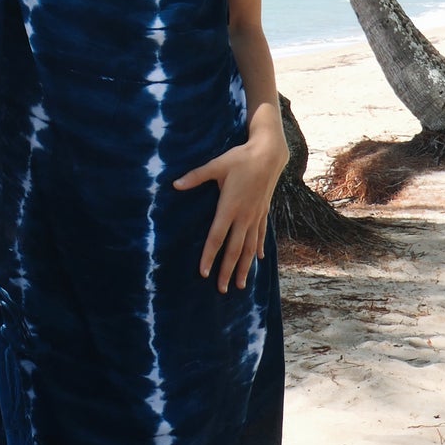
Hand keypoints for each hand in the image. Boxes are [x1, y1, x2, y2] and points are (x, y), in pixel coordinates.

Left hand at [174, 135, 286, 292]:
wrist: (269, 154)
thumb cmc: (240, 158)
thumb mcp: (216, 165)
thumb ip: (195, 176)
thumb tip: (175, 184)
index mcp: (229, 207)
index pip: (217, 237)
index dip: (209, 256)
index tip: (203, 273)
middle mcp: (244, 216)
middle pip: (234, 249)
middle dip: (228, 271)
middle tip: (222, 289)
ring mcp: (255, 216)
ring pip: (249, 247)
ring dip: (245, 267)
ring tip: (241, 284)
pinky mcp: (263, 212)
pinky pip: (261, 235)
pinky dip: (259, 248)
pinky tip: (258, 259)